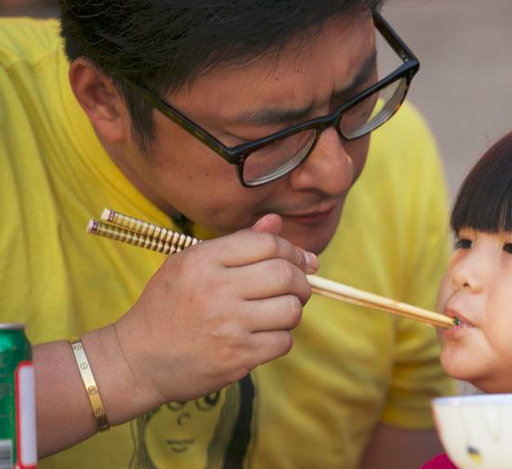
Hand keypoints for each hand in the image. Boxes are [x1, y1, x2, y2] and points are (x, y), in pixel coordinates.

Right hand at [112, 214, 315, 404]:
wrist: (137, 360)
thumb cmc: (168, 307)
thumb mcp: (190, 265)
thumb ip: (237, 243)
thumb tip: (276, 222)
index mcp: (202, 261)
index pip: (267, 244)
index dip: (292, 251)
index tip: (301, 261)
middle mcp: (215, 290)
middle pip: (285, 275)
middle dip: (301, 281)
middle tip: (298, 288)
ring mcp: (227, 326)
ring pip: (291, 310)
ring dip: (292, 311)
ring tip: (278, 313)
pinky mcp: (236, 357)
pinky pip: (283, 342)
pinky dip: (281, 338)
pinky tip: (264, 336)